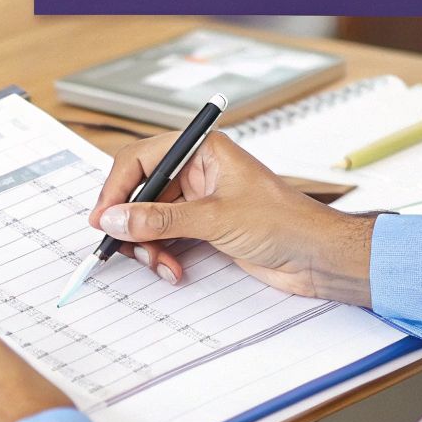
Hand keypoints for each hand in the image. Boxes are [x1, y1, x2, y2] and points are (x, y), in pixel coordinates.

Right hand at [90, 131, 375, 306]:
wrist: (318, 257)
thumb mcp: (216, 219)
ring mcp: (199, 201)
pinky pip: (166, 238)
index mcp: (202, 151)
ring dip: (147, 245)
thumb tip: (116, 218)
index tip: (103, 218)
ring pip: (149, 219)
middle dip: (131, 222)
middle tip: (122, 247)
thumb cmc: (285, 223)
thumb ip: (161, 219)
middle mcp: (197, 171)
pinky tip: (173, 270)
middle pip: (141, 191)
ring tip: (159, 264)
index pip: (141, 159)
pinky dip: (162, 255)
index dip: (117, 188)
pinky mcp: (204, 228)